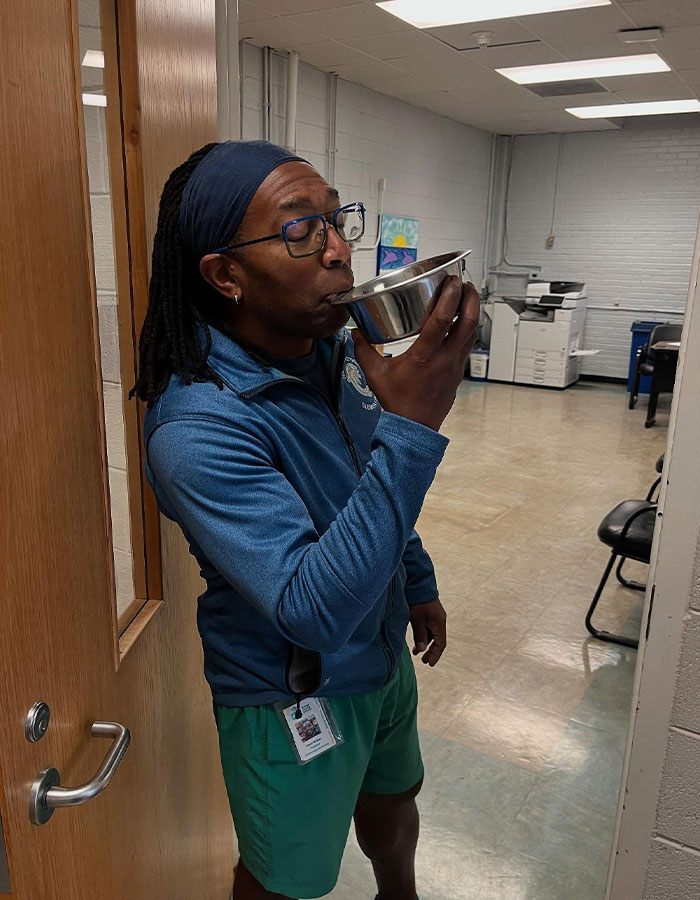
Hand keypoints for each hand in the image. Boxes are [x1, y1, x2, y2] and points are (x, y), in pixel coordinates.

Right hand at [352, 277, 479, 431]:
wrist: (414, 428)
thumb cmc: (398, 403)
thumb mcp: (375, 375)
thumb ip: (364, 350)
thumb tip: (356, 333)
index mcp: (425, 356)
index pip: (443, 320)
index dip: (450, 297)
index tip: (451, 281)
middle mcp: (445, 359)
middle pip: (468, 321)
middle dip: (470, 298)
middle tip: (465, 283)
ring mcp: (455, 366)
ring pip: (472, 332)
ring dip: (472, 311)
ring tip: (466, 297)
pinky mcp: (458, 372)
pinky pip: (468, 344)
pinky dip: (468, 328)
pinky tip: (461, 322)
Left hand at [410, 598, 446, 666]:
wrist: (418, 582)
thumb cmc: (418, 600)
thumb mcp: (417, 618)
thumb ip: (420, 634)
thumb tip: (422, 650)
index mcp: (439, 622)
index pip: (441, 644)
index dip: (435, 655)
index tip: (428, 664)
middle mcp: (439, 620)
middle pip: (438, 640)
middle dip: (431, 651)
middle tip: (423, 661)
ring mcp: (435, 616)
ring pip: (432, 634)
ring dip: (425, 643)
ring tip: (416, 652)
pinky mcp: (429, 613)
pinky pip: (428, 628)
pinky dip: (423, 635)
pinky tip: (415, 639)